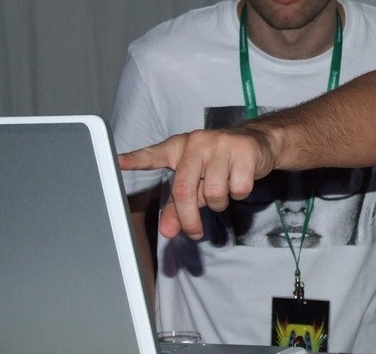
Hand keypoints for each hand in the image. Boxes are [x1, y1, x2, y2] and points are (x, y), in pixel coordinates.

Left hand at [118, 129, 275, 239]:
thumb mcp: (196, 180)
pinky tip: (240, 180)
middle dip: (188, 218)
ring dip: (220, 203)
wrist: (258, 143)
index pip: (154, 155)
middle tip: (194, 232)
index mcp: (180, 147)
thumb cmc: (220, 163)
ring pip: (214, 194)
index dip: (136, 159)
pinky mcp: (244, 150)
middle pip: (184, 190)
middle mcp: (197, 142)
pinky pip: (238, 189)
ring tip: (224, 189)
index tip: (118, 162)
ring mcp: (222, 144)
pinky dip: (239, 194)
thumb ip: (177, 205)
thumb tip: (168, 231)